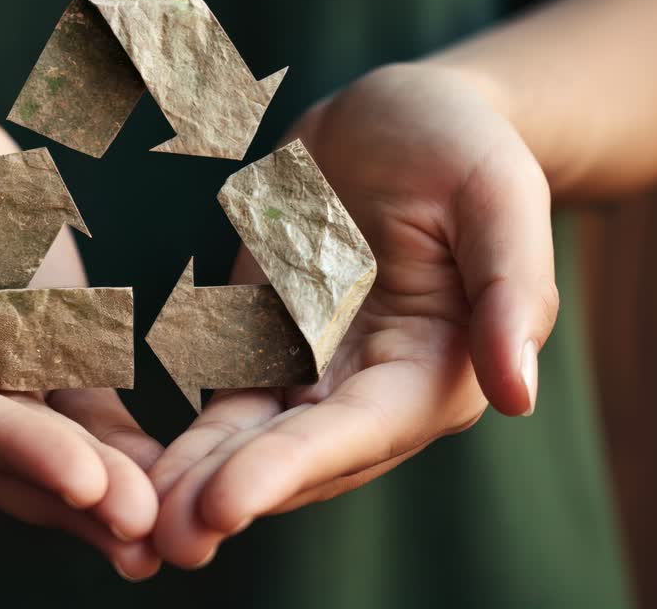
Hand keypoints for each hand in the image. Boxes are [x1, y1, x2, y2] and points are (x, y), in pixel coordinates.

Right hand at [0, 71, 163, 578]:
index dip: (13, 449)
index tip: (80, 479)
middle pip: (5, 456)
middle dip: (73, 495)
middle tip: (144, 529)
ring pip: (53, 449)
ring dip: (107, 493)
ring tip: (170, 533)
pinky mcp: (40, 358)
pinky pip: (87, 411)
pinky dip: (127, 447)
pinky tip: (181, 478)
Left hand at [148, 63, 559, 566]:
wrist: (401, 115)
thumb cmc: (461, 144)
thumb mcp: (499, 193)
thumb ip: (511, 290)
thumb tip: (520, 395)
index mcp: (437, 365)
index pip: (359, 429)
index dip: (292, 467)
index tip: (226, 502)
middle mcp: (377, 385)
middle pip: (299, 453)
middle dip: (232, 494)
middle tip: (163, 541)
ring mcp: (321, 368)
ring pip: (255, 439)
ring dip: (200, 482)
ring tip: (136, 522)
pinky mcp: (273, 342)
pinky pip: (228, 398)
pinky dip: (189, 437)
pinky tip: (137, 468)